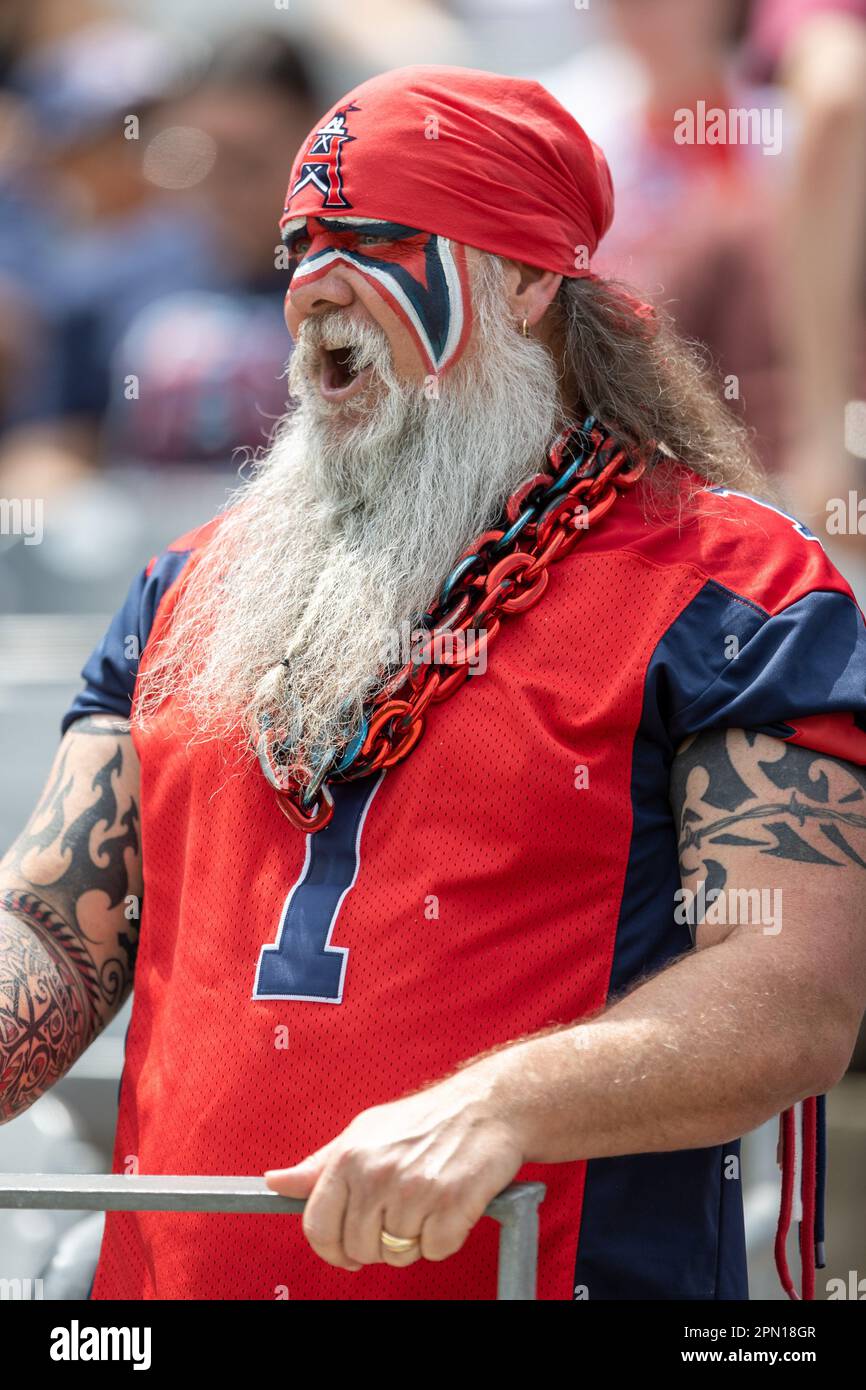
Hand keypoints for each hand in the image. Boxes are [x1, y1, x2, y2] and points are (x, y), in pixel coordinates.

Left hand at [264, 1074, 523, 1270]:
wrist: (488, 1106)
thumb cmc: (425, 1120)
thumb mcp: (364, 1132)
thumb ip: (320, 1166)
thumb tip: (276, 1182)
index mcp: (350, 1156)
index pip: (317, 1227)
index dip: (330, 1248)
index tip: (346, 1251)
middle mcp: (378, 1174)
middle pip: (359, 1248)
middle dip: (379, 1242)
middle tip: (401, 1210)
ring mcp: (415, 1191)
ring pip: (398, 1254)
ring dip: (414, 1239)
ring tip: (427, 1201)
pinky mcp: (452, 1206)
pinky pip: (435, 1252)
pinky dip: (445, 1238)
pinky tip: (450, 1204)